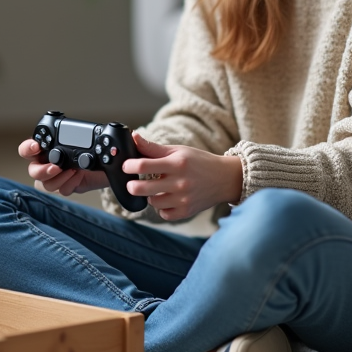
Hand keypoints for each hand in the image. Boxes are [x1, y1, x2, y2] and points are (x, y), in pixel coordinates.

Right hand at [17, 139, 109, 196]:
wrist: (108, 163)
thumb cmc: (93, 149)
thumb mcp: (82, 139)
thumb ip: (72, 138)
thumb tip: (76, 134)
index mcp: (46, 149)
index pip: (26, 150)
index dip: (27, 149)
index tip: (37, 147)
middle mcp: (47, 164)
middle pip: (33, 172)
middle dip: (42, 171)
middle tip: (56, 167)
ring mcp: (56, 178)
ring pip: (45, 185)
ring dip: (59, 178)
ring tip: (73, 170)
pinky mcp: (66, 187)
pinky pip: (62, 191)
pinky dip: (70, 184)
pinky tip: (78, 176)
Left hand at [122, 132, 243, 220]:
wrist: (224, 178)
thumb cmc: (199, 162)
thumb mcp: (178, 150)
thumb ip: (153, 148)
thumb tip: (133, 137)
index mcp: (177, 164)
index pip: (143, 165)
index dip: (129, 166)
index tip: (126, 166)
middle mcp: (180, 182)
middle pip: (142, 188)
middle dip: (132, 186)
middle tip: (132, 183)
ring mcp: (183, 199)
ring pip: (152, 202)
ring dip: (150, 196)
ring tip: (157, 189)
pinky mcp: (186, 211)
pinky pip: (164, 214)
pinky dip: (162, 208)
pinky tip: (167, 199)